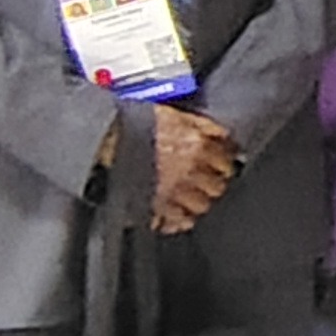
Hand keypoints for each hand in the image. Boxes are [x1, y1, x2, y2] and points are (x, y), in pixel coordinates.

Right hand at [149, 107, 238, 234]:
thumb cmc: (137, 123)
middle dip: (214, 182)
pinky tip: (179, 213)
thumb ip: (203, 125)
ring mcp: (174, 192)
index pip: (227, 160)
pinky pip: (180, 222)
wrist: (108, 139)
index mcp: (198, 146)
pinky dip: (181, 219)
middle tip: (208, 180)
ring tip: (193, 196)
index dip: (225, 161)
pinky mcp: (157, 208)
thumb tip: (222, 135)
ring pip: (202, 206)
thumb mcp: (176, 113)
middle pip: (218, 186)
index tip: (222, 162)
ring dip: (199, 201)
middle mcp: (190, 171)